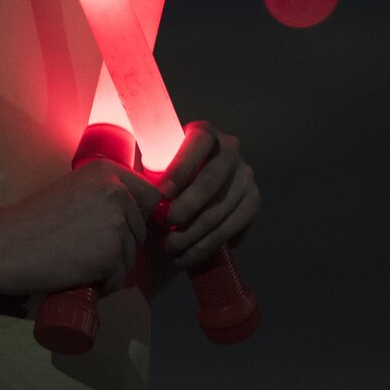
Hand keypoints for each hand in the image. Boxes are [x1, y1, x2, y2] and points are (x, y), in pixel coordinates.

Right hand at [0, 160, 162, 296]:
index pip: (149, 196)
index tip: (115, 229)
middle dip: (121, 246)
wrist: (6, 244)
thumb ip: (103, 193)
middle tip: (87, 250)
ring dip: (110, 267)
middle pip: (140, 230)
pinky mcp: (109, 255)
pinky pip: (118, 278)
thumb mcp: (75, 190)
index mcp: (108, 172)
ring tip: (79, 263)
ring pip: (130, 256)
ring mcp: (115, 224)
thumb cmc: (34, 221)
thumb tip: (133, 212)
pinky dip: (103, 284)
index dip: (136, 216)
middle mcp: (117, 192)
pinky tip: (80, 277)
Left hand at [153, 121, 258, 268]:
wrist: (198, 189)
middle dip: (185, 208)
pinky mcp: (253, 201)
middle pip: (210, 181)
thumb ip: (150, 170)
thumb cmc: (170, 176)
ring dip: (193, 234)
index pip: (198, 143)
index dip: (181, 168)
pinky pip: (232, 228)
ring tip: (171, 248)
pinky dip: (207, 246)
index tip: (162, 194)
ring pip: (220, 210)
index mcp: (205, 133)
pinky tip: (188, 256)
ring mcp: (245, 176)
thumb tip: (136, 189)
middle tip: (165, 226)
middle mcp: (231, 150)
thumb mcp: (159, 163)